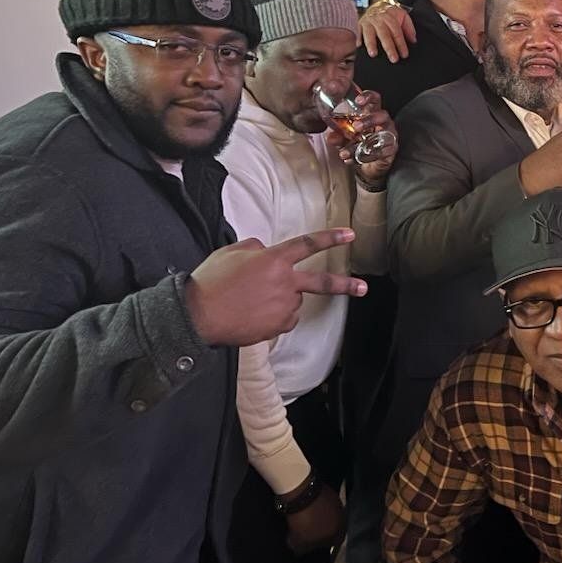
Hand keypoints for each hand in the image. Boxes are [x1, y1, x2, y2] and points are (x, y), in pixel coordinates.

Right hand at [185, 229, 366, 346]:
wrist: (198, 316)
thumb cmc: (211, 281)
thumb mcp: (230, 252)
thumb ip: (255, 247)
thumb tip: (266, 250)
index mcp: (273, 260)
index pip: (307, 245)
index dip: (330, 238)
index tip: (350, 235)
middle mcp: (284, 283)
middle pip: (321, 283)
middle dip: (345, 285)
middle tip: (363, 288)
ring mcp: (283, 307)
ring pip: (292, 301)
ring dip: (280, 300)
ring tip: (250, 302)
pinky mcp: (278, 326)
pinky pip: (283, 318)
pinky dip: (274, 316)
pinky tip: (253, 315)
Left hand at [284, 482, 345, 554]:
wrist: (303, 493)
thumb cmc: (305, 522)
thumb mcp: (299, 542)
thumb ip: (302, 549)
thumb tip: (299, 550)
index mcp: (340, 532)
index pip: (334, 543)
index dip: (320, 545)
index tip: (309, 544)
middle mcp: (343, 518)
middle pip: (332, 528)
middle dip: (320, 531)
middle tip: (306, 532)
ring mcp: (337, 504)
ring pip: (328, 516)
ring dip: (318, 518)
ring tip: (305, 520)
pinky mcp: (330, 492)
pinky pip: (323, 505)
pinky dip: (316, 508)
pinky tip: (306, 509)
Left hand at [324, 89, 397, 184]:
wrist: (369, 164)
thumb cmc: (359, 144)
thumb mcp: (345, 138)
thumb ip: (338, 136)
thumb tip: (330, 137)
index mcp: (372, 113)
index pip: (374, 99)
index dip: (368, 97)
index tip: (358, 101)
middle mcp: (383, 122)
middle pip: (382, 115)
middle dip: (369, 120)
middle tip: (356, 127)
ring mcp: (390, 135)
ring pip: (382, 135)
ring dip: (366, 141)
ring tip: (349, 149)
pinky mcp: (392, 149)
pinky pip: (383, 151)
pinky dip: (369, 155)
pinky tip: (356, 158)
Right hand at [359, 1, 416, 62]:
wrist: (377, 5)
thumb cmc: (391, 14)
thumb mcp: (403, 16)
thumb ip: (409, 28)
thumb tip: (413, 40)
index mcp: (390, 16)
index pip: (396, 31)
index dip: (401, 43)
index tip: (404, 54)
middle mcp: (378, 18)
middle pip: (384, 33)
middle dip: (389, 47)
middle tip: (393, 58)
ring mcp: (368, 21)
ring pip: (369, 33)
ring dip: (371, 43)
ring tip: (373, 54)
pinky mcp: (360, 23)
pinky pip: (358, 31)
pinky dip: (358, 38)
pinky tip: (359, 46)